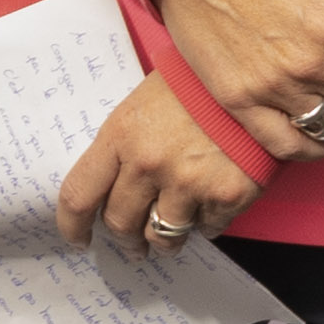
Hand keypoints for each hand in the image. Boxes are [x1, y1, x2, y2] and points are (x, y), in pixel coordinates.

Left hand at [57, 77, 265, 253]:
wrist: (251, 80)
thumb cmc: (193, 85)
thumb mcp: (142, 104)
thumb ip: (122, 146)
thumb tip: (108, 185)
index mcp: (120, 136)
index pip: (79, 195)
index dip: (72, 226)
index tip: (77, 239)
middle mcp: (148, 165)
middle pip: (120, 224)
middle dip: (124, 240)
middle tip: (131, 244)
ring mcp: (188, 184)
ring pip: (162, 237)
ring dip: (162, 243)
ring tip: (166, 241)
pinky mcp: (226, 197)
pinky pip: (207, 229)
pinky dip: (205, 224)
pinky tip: (206, 209)